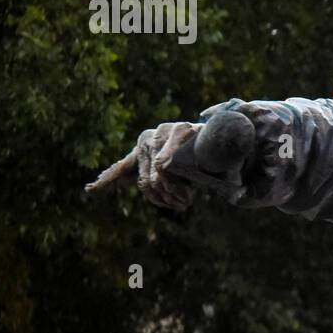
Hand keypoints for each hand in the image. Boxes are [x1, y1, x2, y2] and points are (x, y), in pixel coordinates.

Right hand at [86, 120, 233, 209]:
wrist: (207, 139)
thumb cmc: (218, 149)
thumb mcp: (225, 155)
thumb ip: (227, 165)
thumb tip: (239, 190)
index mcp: (179, 130)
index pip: (167, 162)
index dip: (174, 181)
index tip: (185, 193)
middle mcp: (157, 134)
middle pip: (155, 174)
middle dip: (170, 193)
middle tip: (186, 202)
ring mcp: (145, 145)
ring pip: (145, 181)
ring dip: (159, 197)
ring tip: (178, 202)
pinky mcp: (137, 156)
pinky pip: (120, 169)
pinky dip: (108, 179)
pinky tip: (93, 188)